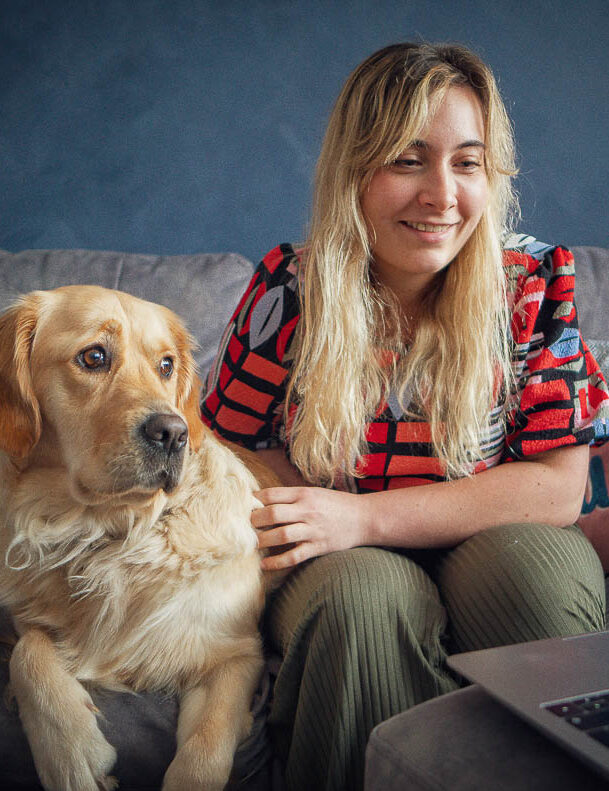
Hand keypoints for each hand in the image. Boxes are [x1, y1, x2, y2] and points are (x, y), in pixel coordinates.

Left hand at [252, 486, 367, 569]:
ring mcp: (313, 530)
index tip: (246, 506)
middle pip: (272, 514)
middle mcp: (307, 510)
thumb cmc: (337, 504)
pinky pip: (294, 556)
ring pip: (281, 535)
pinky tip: (265, 564)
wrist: (365, 518)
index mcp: (304, 494)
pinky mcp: (318, 547)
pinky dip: (277, 562)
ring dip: (263, 540)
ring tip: (254, 543)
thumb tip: (263, 501)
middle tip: (246, 526)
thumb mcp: (315, 493)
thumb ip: (292, 497)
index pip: (272, 494)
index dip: (255, 500)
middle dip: (254, 520)